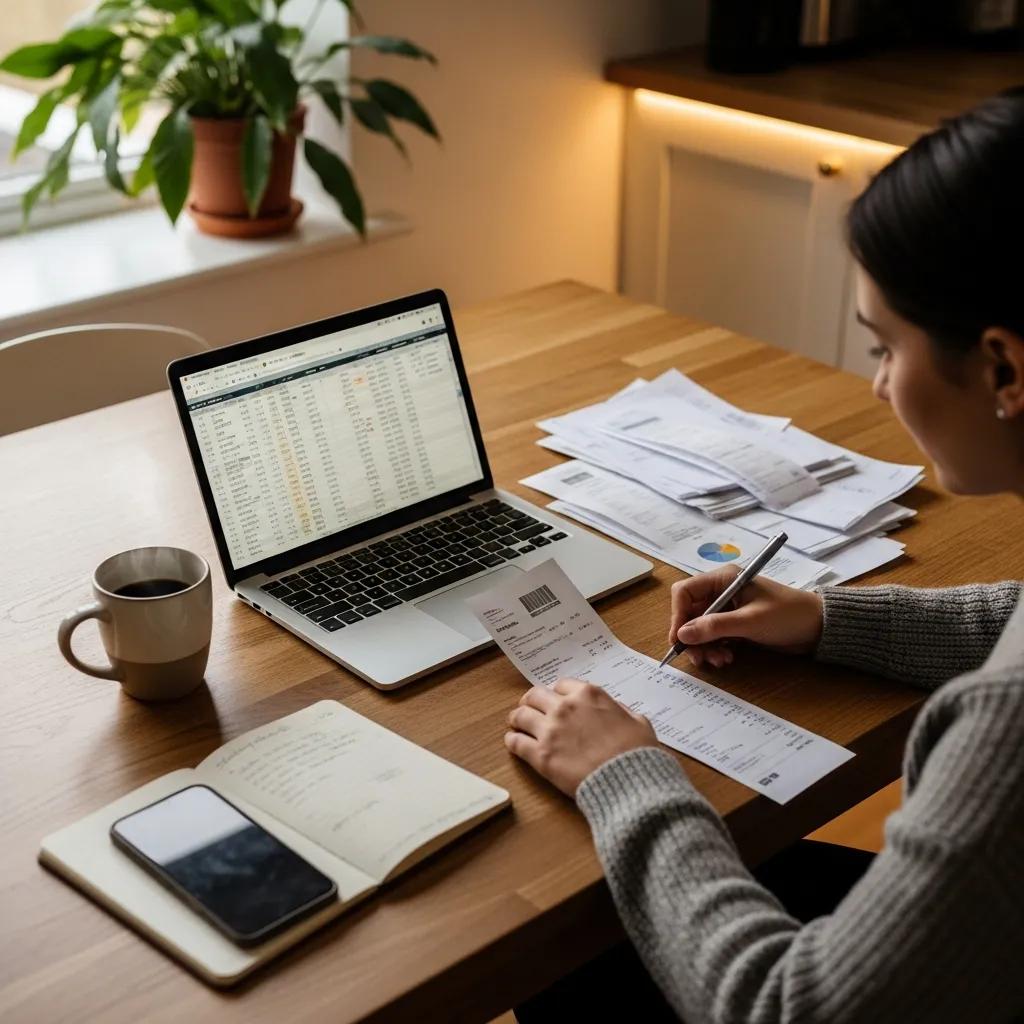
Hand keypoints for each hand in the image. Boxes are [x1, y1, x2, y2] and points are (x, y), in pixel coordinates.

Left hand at [504, 679, 657, 796]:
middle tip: (529, 709)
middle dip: (531, 702)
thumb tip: (614, 711)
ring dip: (517, 719)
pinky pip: (516, 742)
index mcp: (588, 695)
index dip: (556, 694)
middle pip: (535, 695)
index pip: (561, 685)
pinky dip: (512, 741)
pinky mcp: (541, 755)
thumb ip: (621, 711)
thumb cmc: (637, 752)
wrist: (629, 781)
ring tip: (516, 724)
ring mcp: (550, 730)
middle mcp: (565, 707)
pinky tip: (513, 742)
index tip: (554, 701)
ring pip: (520, 715)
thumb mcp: (638, 721)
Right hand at [669, 565, 823, 668]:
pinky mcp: (734, 623)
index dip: (678, 615)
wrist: (817, 627)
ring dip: (705, 646)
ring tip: (720, 660)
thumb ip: (715, 626)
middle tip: (700, 658)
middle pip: (690, 613)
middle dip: (693, 637)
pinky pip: (713, 636)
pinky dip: (715, 648)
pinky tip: (727, 657)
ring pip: (700, 628)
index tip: (680, 639)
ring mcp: (727, 608)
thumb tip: (682, 634)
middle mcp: (721, 591)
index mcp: (723, 579)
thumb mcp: (750, 621)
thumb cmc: (787, 615)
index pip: (685, 592)